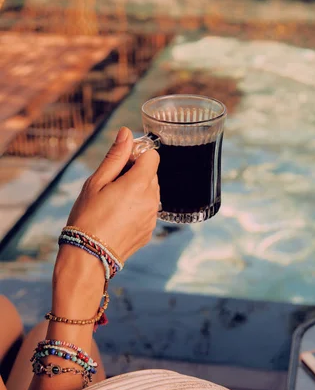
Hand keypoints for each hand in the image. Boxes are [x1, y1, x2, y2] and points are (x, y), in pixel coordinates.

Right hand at [67, 126, 159, 260]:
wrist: (88, 256)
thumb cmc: (87, 217)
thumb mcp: (96, 182)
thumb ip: (115, 156)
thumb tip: (127, 133)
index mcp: (139, 184)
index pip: (153, 156)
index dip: (137, 155)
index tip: (121, 163)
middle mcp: (152, 200)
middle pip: (152, 174)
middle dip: (136, 173)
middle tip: (112, 184)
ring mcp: (152, 217)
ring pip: (151, 192)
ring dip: (137, 190)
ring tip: (113, 202)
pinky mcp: (150, 230)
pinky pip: (148, 209)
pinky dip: (137, 207)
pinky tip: (118, 216)